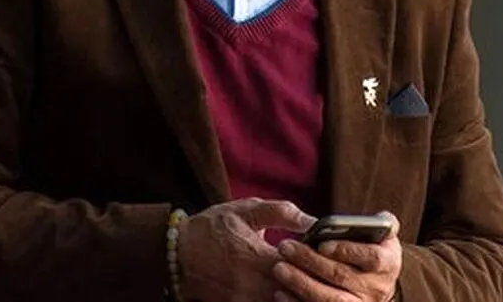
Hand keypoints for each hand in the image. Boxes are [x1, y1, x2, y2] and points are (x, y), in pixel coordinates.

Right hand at [176, 197, 316, 301]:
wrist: (177, 253)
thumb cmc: (213, 228)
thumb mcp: (246, 210)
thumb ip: (281, 213)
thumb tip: (313, 220)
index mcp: (260, 257)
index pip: (303, 269)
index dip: (318, 264)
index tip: (325, 255)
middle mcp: (255, 285)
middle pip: (297, 293)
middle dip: (313, 283)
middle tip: (323, 273)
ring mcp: (246, 301)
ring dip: (297, 294)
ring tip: (307, 282)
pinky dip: (281, 299)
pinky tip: (286, 290)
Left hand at [271, 211, 402, 301]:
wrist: (373, 281)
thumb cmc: (371, 247)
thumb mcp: (380, 232)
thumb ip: (375, 222)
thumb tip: (364, 220)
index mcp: (388, 262)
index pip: (372, 257)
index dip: (347, 251)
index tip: (321, 244)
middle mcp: (378, 288)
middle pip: (342, 277)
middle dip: (310, 261)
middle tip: (285, 246)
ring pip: (331, 300)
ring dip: (302, 284)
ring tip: (279, 269)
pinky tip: (280, 293)